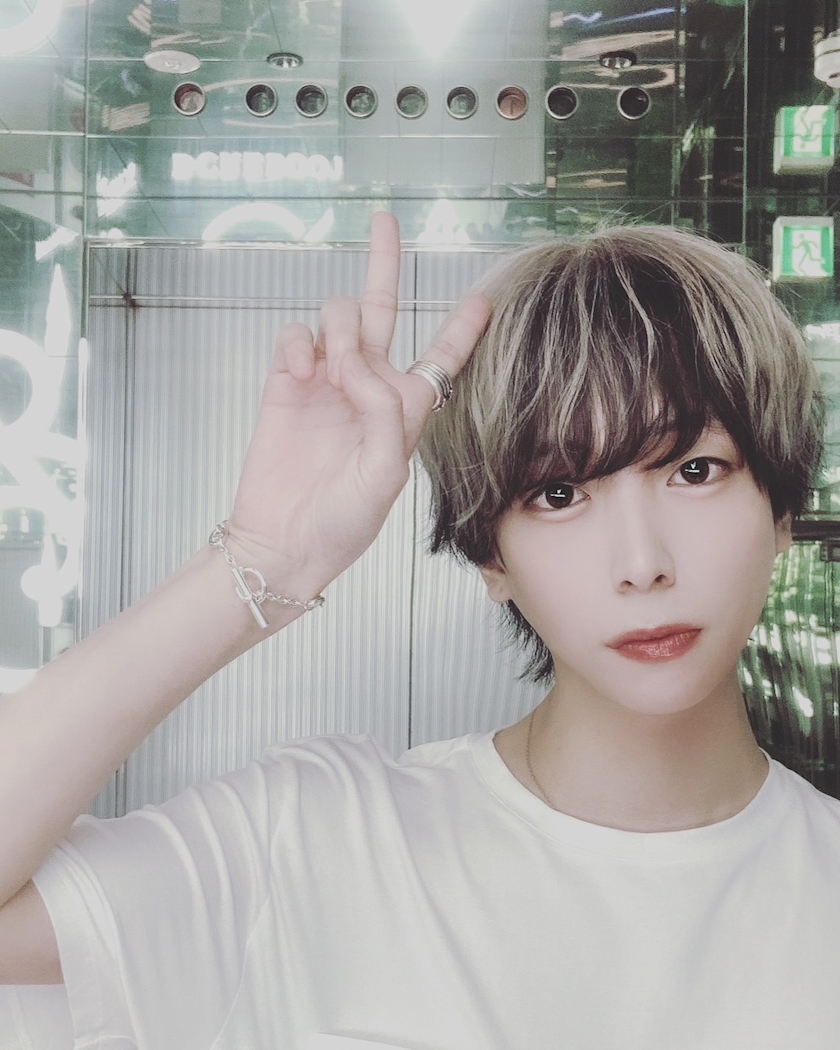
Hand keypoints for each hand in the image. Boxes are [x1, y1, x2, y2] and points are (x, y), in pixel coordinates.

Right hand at [227, 212, 490, 595]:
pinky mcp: (286, 385)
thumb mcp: (383, 476)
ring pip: (337, 317)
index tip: (483, 299)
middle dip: (384, 265)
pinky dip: (299, 343)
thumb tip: (356, 364)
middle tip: (385, 221)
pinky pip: (294, 338)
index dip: (462, 330)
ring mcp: (325, 382)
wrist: (283, 542)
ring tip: (333, 365)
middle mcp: (367, 387)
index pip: (440, 360)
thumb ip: (382, 413)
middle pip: (382, 311)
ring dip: (339, 328)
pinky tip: (302, 369)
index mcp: (404, 410)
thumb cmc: (341, 523)